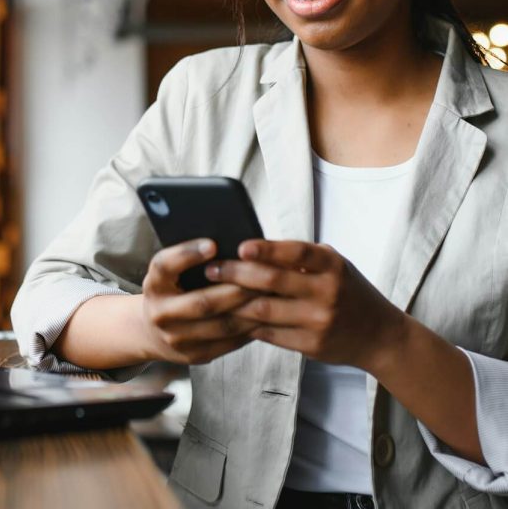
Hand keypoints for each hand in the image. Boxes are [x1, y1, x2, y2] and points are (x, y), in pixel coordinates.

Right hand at [139, 239, 259, 364]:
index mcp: (153, 285)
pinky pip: (227, 341)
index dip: (187, 254)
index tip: (213, 244)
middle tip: (261, 276)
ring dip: (249, 310)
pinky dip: (248, 328)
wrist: (152, 332)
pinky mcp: (194, 355)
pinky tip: (263, 315)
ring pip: (221, 325)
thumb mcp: (169, 273)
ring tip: (269, 295)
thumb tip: (229, 246)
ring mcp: (176, 338)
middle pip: (202, 302)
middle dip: (235, 289)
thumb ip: (188, 260)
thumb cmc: (170, 290)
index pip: (165, 266)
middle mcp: (160, 313)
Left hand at [204, 239, 405, 372]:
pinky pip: (270, 333)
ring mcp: (319, 321)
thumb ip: (302, 258)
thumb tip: (253, 247)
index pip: (296, 253)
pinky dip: (247, 324)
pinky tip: (229, 316)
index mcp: (332, 266)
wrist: (380, 336)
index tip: (241, 246)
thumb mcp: (334, 266)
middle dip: (237, 274)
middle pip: (273, 281)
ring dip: (234, 302)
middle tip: (211, 269)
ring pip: (265, 310)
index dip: (267, 249)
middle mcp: (327, 292)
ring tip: (212, 293)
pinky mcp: (311, 345)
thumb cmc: (348, 291)